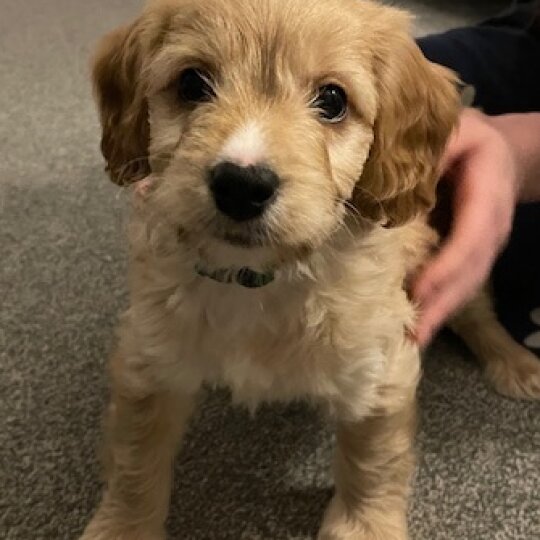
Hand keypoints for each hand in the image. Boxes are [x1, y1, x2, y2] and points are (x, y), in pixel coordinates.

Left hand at [411, 109, 518, 345]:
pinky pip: (458, 284)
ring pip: (466, 286)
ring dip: (440, 314)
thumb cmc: (471, 141)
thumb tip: (394, 179)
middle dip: (441, 305)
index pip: (470, 237)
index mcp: (488, 197)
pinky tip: (419, 324)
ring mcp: (483, 247)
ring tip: (412, 340)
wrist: (499, 154)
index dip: (447, 266)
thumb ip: (433, 154)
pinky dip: (439, 305)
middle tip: (413, 336)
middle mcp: (490, 229)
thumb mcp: (456, 133)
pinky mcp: (469, 256)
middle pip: (470, 274)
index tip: (420, 290)